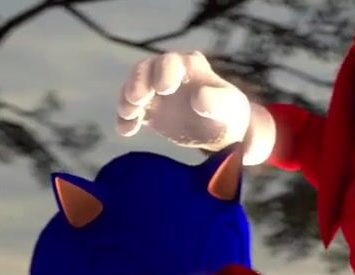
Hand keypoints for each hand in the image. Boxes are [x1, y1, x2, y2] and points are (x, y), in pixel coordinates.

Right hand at [116, 51, 251, 148]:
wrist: (221, 132)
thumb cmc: (228, 113)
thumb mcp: (229, 107)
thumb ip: (217, 101)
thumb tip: (198, 97)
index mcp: (189, 66)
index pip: (172, 61)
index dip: (165, 72)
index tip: (164, 88)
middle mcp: (168, 72)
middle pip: (146, 69)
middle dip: (139, 82)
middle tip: (138, 100)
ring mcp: (155, 90)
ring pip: (133, 87)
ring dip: (127, 100)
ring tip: (129, 115)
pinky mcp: (147, 109)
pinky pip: (130, 110)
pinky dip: (125, 119)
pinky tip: (126, 130)